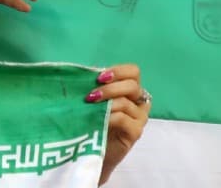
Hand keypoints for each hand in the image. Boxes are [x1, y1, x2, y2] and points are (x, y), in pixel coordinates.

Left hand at [86, 63, 149, 184]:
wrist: (91, 150)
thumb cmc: (90, 120)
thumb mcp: (90, 99)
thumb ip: (92, 85)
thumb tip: (81, 73)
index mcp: (128, 90)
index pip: (133, 71)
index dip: (118, 71)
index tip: (99, 78)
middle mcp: (138, 102)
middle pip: (132, 85)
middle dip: (110, 88)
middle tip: (91, 96)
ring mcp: (139, 118)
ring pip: (126, 102)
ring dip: (106, 102)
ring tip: (89, 107)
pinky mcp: (136, 132)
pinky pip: (124, 119)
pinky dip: (110, 116)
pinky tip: (99, 119)